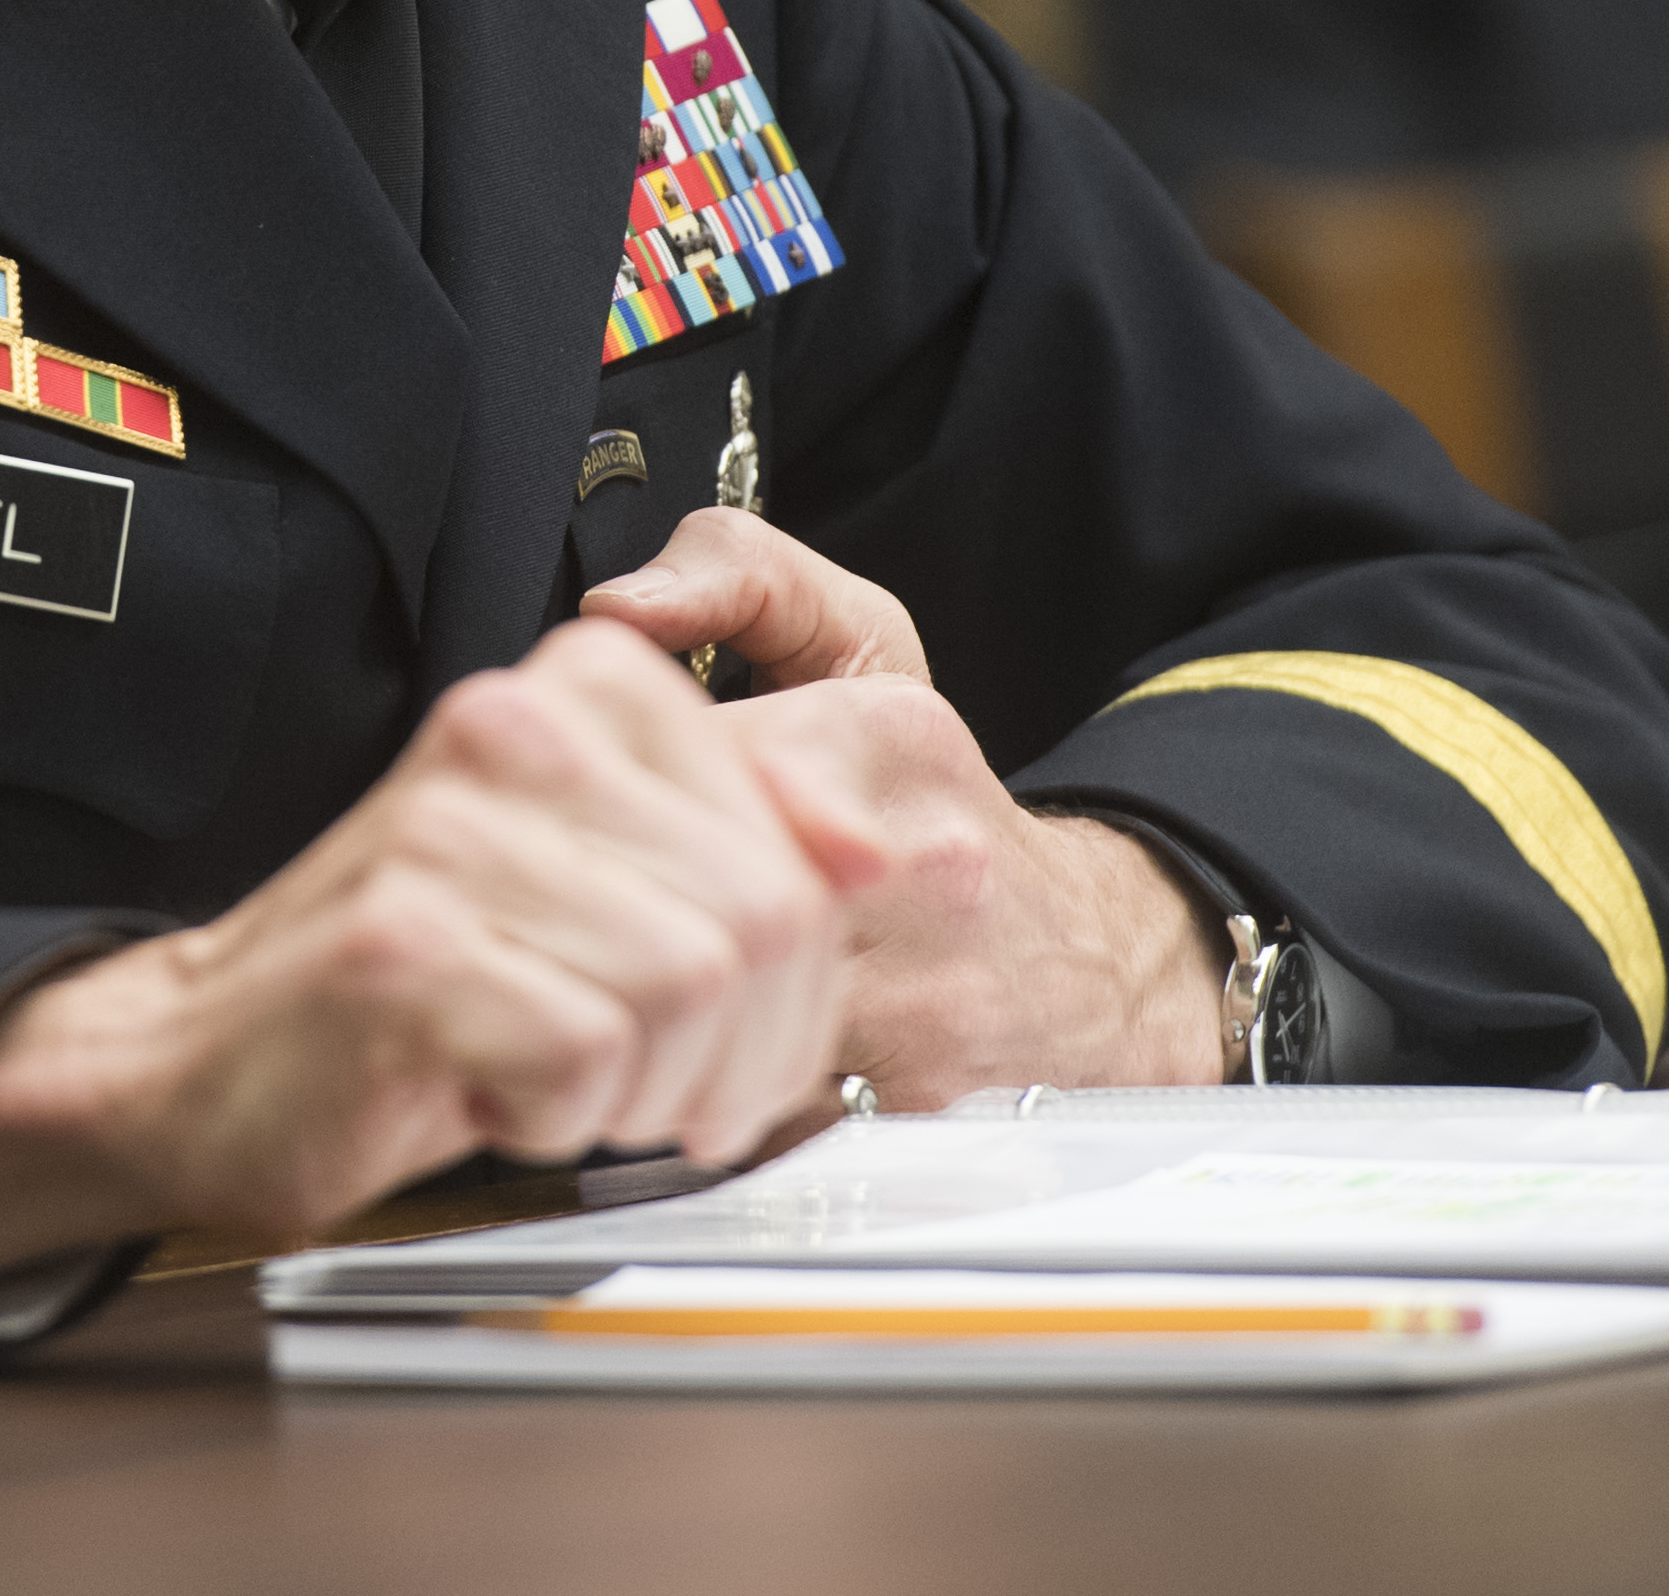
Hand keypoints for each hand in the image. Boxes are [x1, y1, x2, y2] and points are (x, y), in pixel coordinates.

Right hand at [0, 617, 886, 1283]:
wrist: (199, 1062)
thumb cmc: (417, 983)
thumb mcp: (604, 881)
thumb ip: (746, 850)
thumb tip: (889, 845)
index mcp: (578, 690)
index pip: (794, 840)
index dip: (792, 973)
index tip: (729, 1023)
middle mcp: (511, 731)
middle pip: (759, 918)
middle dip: (740, 1049)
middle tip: (661, 1090)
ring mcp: (449, 835)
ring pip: (688, 986)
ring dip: (651, 1087)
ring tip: (572, 1085)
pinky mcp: (403, 951)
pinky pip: (585, 1058)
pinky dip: (564, 1116)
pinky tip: (499, 1095)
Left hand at [584, 509, 1224, 1099]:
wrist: (1081, 961)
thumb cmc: (932, 796)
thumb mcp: (856, 644)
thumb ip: (737, 574)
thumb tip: (618, 605)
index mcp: (893, 735)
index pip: (699, 751)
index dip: (619, 780)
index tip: (595, 794)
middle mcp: (922, 859)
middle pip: (699, 883)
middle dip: (625, 893)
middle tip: (586, 894)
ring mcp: (924, 987)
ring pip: (719, 998)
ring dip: (650, 986)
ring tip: (622, 961)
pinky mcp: (911, 1094)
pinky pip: (753, 1087)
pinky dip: (698, 1069)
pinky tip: (679, 1040)